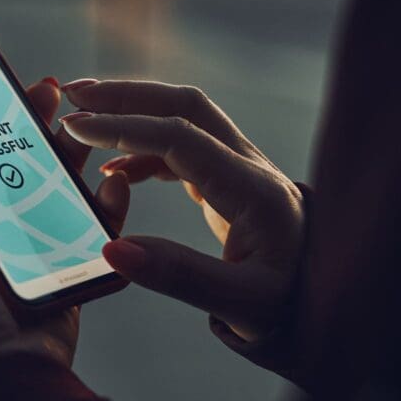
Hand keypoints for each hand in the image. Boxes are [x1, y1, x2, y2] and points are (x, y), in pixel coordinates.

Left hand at [0, 78, 129, 400]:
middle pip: (14, 153)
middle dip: (31, 117)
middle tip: (49, 87)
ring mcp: (30, 240)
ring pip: (57, 181)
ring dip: (73, 150)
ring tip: (87, 123)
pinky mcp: (69, 262)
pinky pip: (94, 223)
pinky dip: (106, 201)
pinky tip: (111, 180)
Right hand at [60, 79, 305, 342]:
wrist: (328, 304)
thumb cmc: (286, 305)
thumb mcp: (240, 304)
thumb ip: (178, 276)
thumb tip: (111, 250)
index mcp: (252, 188)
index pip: (180, 136)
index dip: (123, 127)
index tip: (76, 127)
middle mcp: (249, 166)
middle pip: (184, 104)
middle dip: (125, 94)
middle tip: (72, 94)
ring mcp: (241, 168)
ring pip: (183, 116)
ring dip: (132, 110)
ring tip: (82, 119)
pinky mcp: (230, 180)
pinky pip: (183, 145)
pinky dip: (142, 146)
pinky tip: (113, 170)